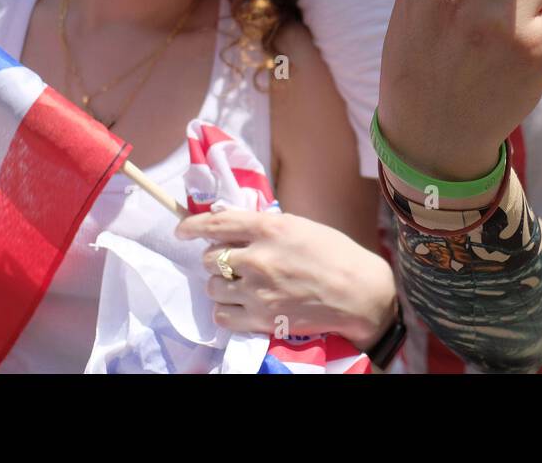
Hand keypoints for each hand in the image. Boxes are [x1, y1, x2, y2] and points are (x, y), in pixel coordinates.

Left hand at [177, 209, 397, 350]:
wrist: (359, 294)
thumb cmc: (336, 254)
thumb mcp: (301, 226)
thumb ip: (266, 226)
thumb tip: (235, 227)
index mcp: (269, 228)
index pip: (216, 223)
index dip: (193, 226)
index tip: (182, 230)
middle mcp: (257, 258)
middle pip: (210, 258)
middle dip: (217, 258)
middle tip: (232, 262)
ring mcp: (256, 291)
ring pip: (213, 287)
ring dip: (222, 284)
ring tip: (238, 284)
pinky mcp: (260, 320)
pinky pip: (222, 315)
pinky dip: (226, 309)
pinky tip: (240, 304)